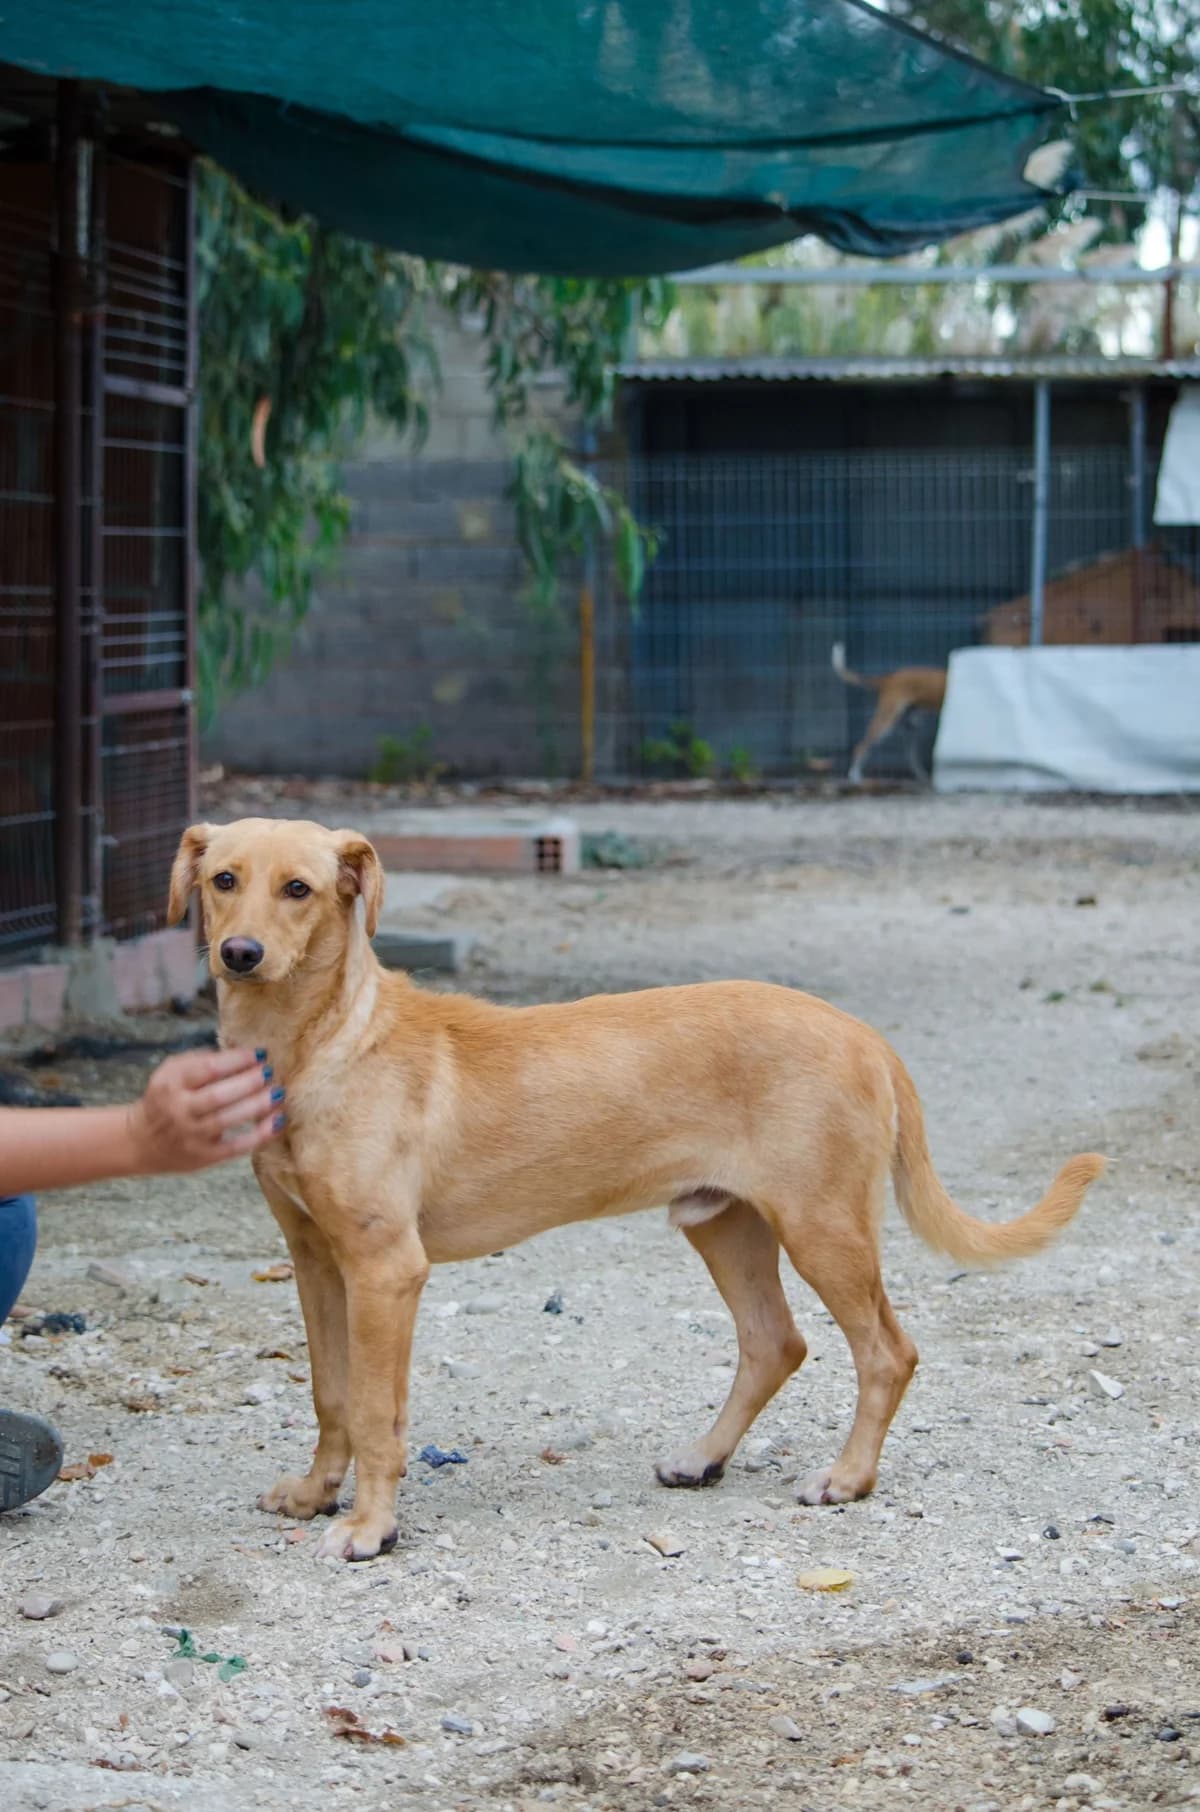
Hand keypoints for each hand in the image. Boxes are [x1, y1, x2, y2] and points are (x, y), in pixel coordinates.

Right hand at [126, 1047, 283, 1173]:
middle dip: (249, 1082)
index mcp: (171, 1084)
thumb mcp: (171, 1072)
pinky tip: (278, 1121)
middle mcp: (179, 1110)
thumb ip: (199, 1059)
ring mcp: (191, 1135)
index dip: (237, 1060)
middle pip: (219, 1095)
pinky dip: (260, 1135)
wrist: (141, 1141)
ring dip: (258, 1105)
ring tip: (278, 1092)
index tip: (259, 1054)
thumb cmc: (166, 1098)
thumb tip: (240, 1053)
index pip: (207, 1069)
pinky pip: (236, 1147)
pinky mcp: (203, 1156)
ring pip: (228, 1119)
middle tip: (269, 1072)